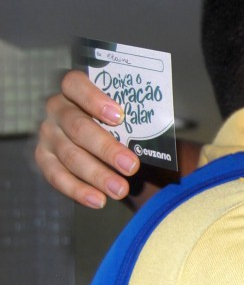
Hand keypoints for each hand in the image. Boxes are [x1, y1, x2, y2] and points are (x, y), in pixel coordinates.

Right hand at [34, 70, 138, 207]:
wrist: (100, 138)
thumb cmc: (117, 121)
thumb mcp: (125, 114)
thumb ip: (133, 120)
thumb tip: (158, 141)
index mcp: (74, 89)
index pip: (75, 84)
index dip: (94, 99)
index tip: (119, 116)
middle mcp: (56, 109)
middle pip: (77, 126)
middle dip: (106, 148)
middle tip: (132, 166)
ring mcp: (47, 135)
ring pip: (69, 155)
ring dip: (97, 175)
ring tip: (120, 190)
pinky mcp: (44, 158)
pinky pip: (57, 177)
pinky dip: (78, 190)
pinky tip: (99, 200)